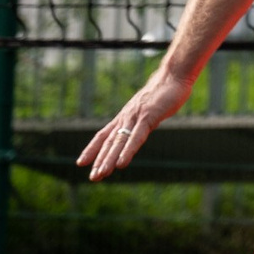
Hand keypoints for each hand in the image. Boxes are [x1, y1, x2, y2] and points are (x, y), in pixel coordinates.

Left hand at [76, 65, 194, 181]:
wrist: (173, 76)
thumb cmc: (163, 93)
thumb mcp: (148, 109)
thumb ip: (141, 120)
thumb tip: (138, 128)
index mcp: (125, 117)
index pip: (103, 135)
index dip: (92, 149)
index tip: (81, 162)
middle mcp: (126, 117)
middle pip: (109, 142)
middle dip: (100, 160)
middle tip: (93, 177)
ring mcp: (135, 117)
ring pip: (119, 142)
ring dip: (109, 159)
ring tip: (101, 174)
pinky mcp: (148, 117)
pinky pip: (136, 138)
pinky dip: (127, 151)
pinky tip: (121, 164)